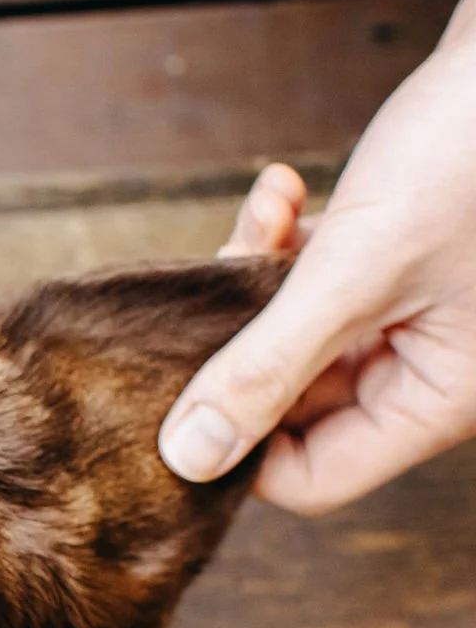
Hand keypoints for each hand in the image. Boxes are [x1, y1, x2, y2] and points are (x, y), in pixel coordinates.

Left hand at [157, 0, 475, 513]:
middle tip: (216, 277)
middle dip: (242, 343)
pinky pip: (319, 281)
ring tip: (268, 211)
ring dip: (258, 278)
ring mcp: (417, 314)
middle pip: (295, 406)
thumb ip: (267, 366)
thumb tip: (187, 459)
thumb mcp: (356, 269)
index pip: (311, 477)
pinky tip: (284, 188)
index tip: (180, 386)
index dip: (238, 444)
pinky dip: (290, 241)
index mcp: (438, 398)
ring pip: (297, 336)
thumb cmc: (474, 151)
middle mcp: (430, 367)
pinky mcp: (402, 260)